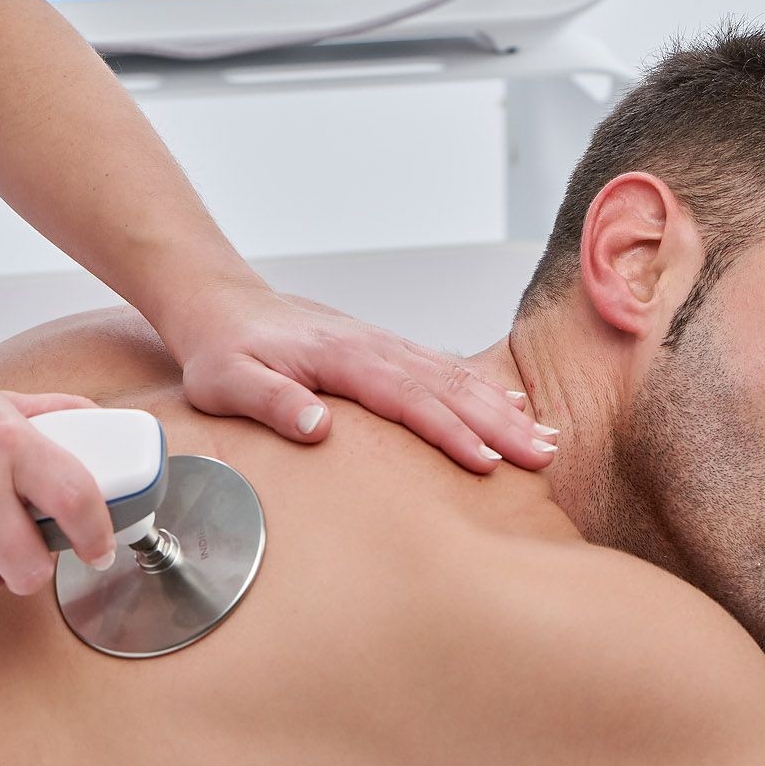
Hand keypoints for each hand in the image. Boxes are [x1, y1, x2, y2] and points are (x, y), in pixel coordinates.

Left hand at [160, 282, 557, 473]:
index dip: (451, 432)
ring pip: (455, 375)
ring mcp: (382, 345)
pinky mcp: (383, 350)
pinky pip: (443, 368)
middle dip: (499, 423)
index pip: (408, 398)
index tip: (487, 462)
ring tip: (544, 439)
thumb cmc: (220, 349)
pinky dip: (482, 389)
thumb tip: (319, 427)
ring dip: (501, 408)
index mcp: (341, 356)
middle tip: (543, 457)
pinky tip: (511, 408)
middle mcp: (372, 346)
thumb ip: (271, 402)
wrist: (220, 303)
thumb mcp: (227, 383)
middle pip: (448, 385)